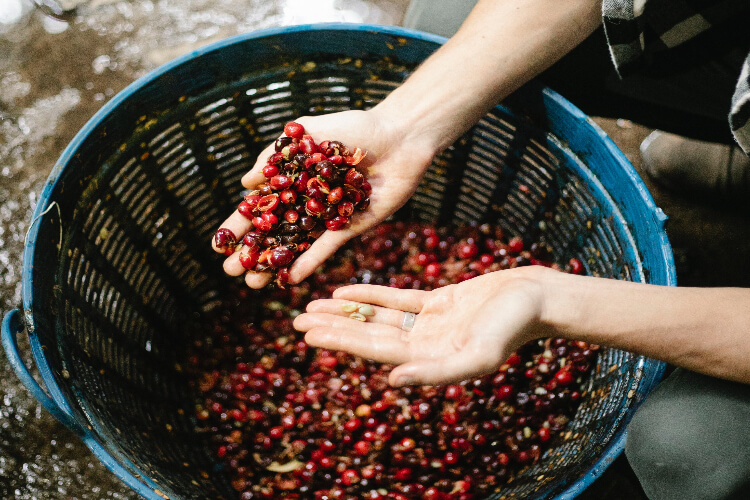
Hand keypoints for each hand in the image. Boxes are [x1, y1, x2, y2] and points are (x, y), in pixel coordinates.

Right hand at [211, 109, 434, 287]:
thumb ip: (276, 155)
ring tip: (253, 283)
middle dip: (252, 252)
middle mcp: (307, 201)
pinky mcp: (350, 227)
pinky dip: (309, 262)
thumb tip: (245, 182)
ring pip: (295, 245)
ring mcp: (327, 217)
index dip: (240, 225)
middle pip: (273, 231)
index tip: (219, 244)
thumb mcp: (308, 132)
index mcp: (293, 179)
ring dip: (275, 264)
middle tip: (231, 272)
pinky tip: (290, 278)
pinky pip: (326, 248)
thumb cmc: (354, 127)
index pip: (260, 206)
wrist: (399, 137)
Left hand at [293, 267, 551, 386]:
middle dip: (333, 328)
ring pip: (378, 318)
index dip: (340, 341)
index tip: (308, 333)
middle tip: (296, 320)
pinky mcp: (438, 302)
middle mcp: (424, 345)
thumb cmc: (512, 328)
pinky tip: (344, 291)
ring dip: (346, 312)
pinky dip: (370, 295)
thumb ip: (436, 372)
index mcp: (429, 361)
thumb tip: (390, 381)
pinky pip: (397, 299)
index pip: (374, 351)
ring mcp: (429, 324)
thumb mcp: (477, 354)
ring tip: (311, 306)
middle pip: (368, 335)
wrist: (537, 297)